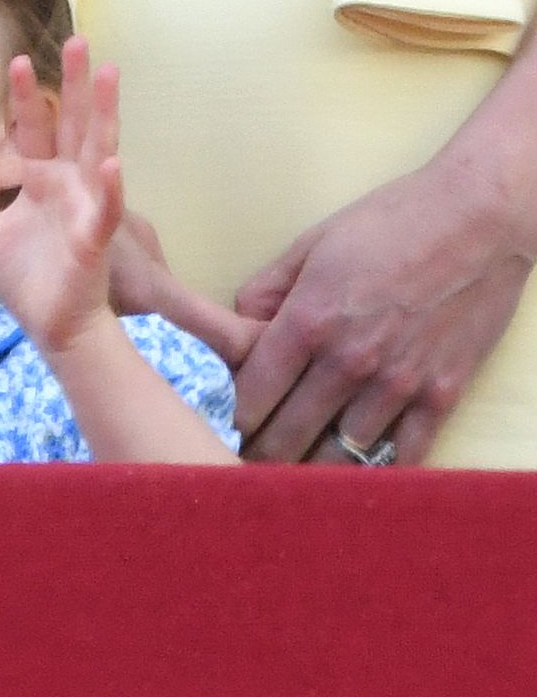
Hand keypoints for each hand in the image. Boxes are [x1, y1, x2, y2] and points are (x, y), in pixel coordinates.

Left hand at [0, 61, 264, 364]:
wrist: (53, 327)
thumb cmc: (28, 279)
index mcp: (43, 181)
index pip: (35, 128)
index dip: (26, 95)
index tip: (15, 58)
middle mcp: (70, 185)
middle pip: (74, 124)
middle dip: (75, 84)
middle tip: (79, 39)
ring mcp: (86, 207)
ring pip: (99, 151)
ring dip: (104, 114)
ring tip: (109, 74)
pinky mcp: (94, 239)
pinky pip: (105, 209)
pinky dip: (109, 187)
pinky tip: (113, 163)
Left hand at [233, 160, 532, 463]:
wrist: (479, 218)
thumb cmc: (390, 222)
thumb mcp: (310, 244)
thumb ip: (265, 292)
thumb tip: (236, 330)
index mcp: (308, 322)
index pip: (252, 394)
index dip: (230, 417)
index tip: (218, 428)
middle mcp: (350, 361)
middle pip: (289, 433)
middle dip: (261, 454)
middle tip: (244, 467)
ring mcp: (399, 383)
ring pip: (342, 452)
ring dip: (314, 467)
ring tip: (292, 478)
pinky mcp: (444, 393)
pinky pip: (405, 452)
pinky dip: (378, 468)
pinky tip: (356, 473)